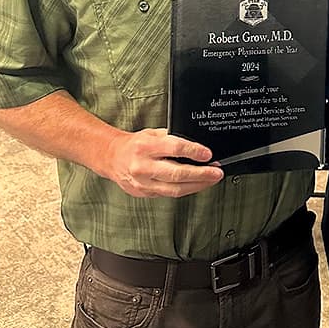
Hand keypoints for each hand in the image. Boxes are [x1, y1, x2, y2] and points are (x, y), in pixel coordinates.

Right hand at [102, 128, 222, 197]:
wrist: (112, 157)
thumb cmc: (135, 144)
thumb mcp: (154, 133)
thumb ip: (174, 139)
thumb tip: (199, 147)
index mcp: (145, 147)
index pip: (174, 149)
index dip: (194, 152)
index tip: (208, 154)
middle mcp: (143, 166)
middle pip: (177, 173)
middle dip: (201, 174)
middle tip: (216, 172)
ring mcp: (142, 182)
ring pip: (174, 189)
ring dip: (197, 185)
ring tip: (211, 180)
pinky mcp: (144, 192)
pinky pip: (169, 193)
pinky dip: (186, 189)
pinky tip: (196, 185)